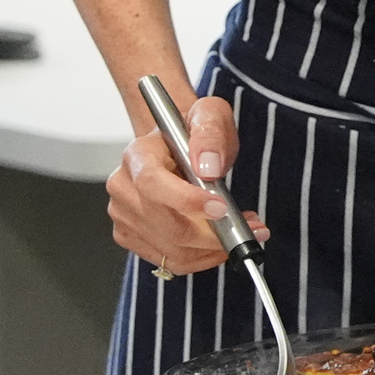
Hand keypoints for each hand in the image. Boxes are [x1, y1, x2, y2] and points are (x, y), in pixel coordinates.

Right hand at [106, 93, 267, 274]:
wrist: (179, 144)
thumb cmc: (193, 131)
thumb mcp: (210, 115)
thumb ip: (210, 133)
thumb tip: (207, 165)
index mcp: (138, 155)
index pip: (153, 183)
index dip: (186, 201)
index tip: (221, 208)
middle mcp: (124, 186)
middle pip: (165, 225)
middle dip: (213, 233)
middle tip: (250, 226)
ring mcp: (124, 214)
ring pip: (171, 249)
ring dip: (213, 248)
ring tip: (240, 230)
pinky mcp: (132, 235)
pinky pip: (171, 260)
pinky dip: (202, 257)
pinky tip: (218, 240)